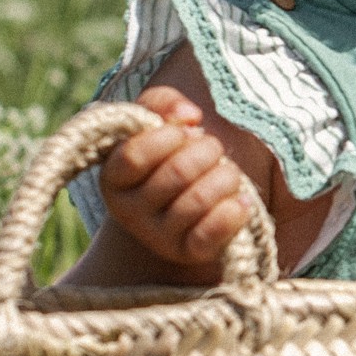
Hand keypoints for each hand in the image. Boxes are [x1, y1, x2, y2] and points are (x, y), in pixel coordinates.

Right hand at [99, 84, 252, 271]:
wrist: (181, 208)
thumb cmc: (170, 156)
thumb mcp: (159, 121)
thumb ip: (163, 102)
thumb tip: (188, 117)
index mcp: (113, 177)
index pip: (134, 155)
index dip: (169, 138)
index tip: (187, 133)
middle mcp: (127, 211)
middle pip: (176, 173)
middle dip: (208, 152)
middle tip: (215, 150)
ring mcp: (156, 236)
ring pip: (197, 201)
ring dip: (225, 178)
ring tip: (229, 173)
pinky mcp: (186, 253)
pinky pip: (210, 235)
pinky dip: (233, 212)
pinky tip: (241, 201)